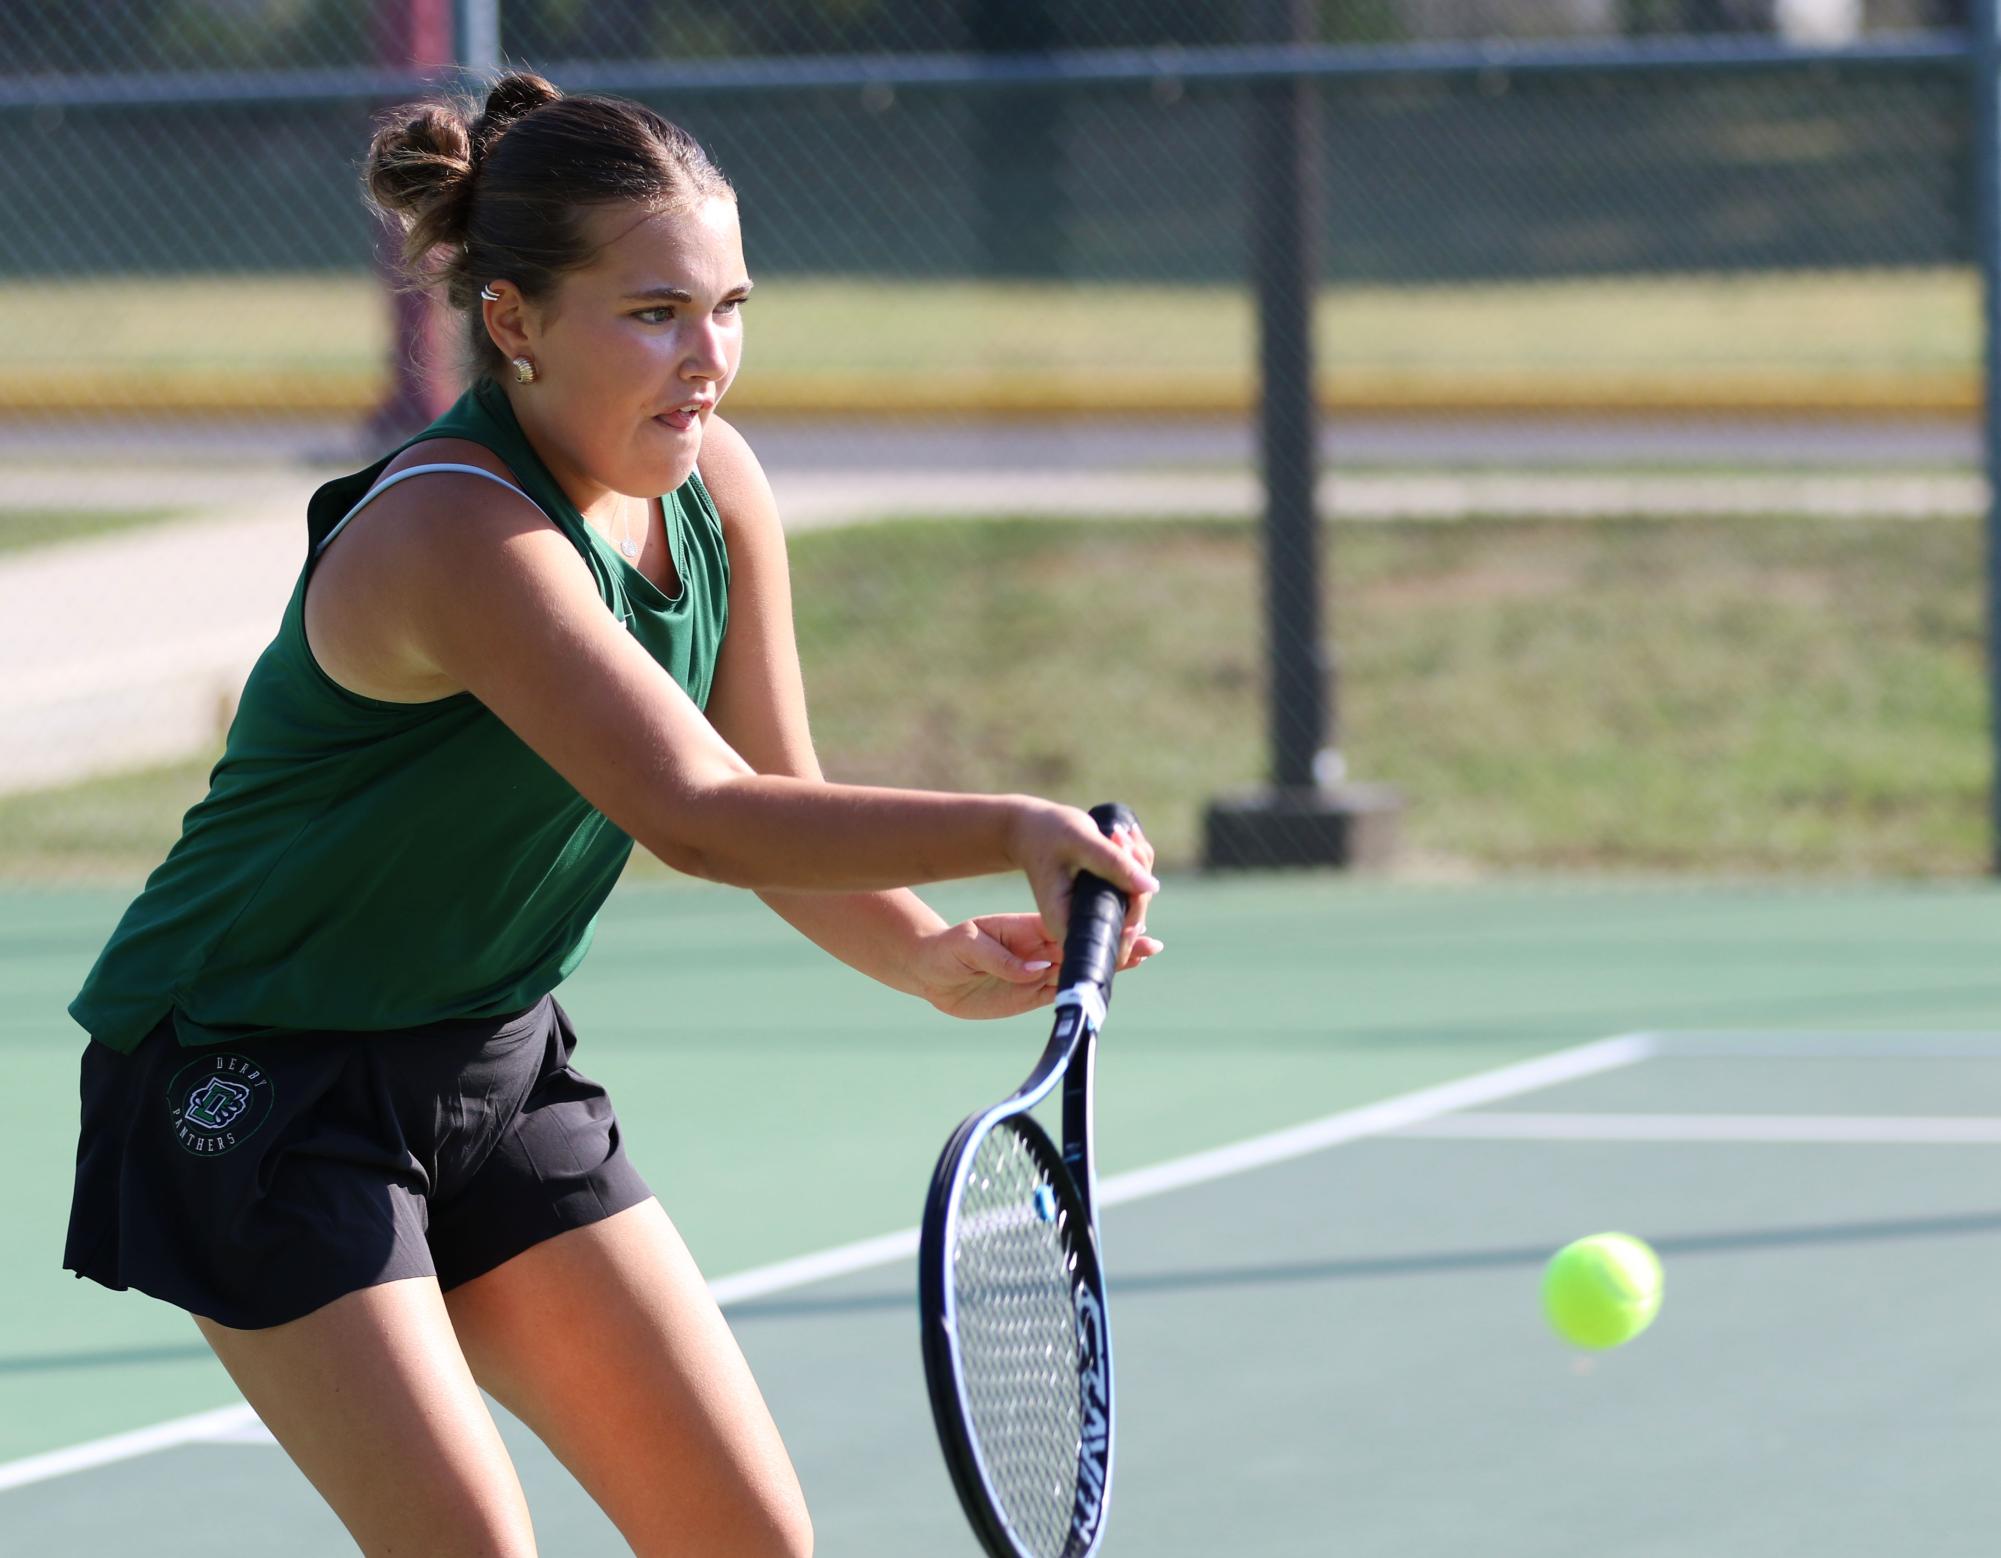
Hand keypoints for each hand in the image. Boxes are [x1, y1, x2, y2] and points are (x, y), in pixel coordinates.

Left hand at [912, 912, 1164, 1020]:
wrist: (929, 971)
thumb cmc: (945, 949)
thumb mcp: (967, 947)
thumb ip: (1002, 958)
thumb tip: (1036, 970)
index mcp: (1025, 928)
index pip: (1065, 925)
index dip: (1092, 926)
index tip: (1119, 923)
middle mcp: (1037, 947)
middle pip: (1082, 945)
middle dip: (1114, 942)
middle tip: (1148, 940)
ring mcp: (1037, 970)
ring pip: (1080, 967)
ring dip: (1110, 963)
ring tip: (1144, 954)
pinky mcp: (1031, 992)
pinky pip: (1065, 990)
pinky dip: (1088, 988)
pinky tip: (1110, 983)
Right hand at [1008, 801, 1160, 946]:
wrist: (1032, 829)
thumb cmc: (1048, 833)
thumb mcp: (1079, 841)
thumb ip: (1113, 863)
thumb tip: (1151, 887)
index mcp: (1065, 922)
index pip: (1107, 946)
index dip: (1132, 930)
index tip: (1139, 892)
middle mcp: (1081, 924)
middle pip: (1131, 922)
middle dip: (1137, 881)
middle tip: (1123, 841)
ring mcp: (1095, 913)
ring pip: (1137, 901)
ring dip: (1138, 865)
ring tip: (1118, 835)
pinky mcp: (1105, 900)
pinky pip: (1134, 888)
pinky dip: (1135, 862)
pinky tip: (1121, 839)